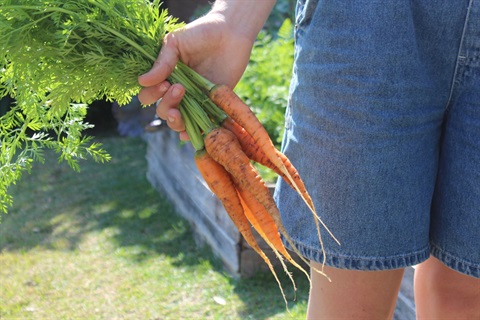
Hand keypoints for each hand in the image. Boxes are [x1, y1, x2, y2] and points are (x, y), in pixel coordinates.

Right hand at [137, 1, 274, 138]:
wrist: (231, 32)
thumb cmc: (201, 33)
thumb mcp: (175, 43)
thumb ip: (162, 63)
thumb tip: (142, 81)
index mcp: (165, 77)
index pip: (149, 95)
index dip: (152, 94)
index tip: (164, 83)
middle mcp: (178, 91)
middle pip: (162, 111)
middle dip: (166, 105)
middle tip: (178, 89)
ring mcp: (195, 100)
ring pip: (178, 122)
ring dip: (175, 121)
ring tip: (179, 112)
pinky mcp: (213, 105)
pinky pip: (201, 126)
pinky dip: (193, 133)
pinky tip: (189, 132)